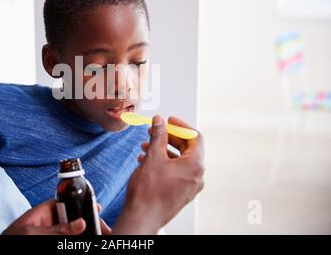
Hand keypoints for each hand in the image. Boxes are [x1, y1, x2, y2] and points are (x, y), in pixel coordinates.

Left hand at [2, 199, 110, 234]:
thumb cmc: (9, 239)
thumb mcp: (33, 232)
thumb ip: (57, 229)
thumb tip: (81, 224)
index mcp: (43, 212)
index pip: (67, 203)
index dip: (83, 204)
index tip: (97, 209)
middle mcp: (49, 223)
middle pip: (75, 220)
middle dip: (89, 222)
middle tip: (104, 229)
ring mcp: (50, 233)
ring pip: (73, 231)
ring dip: (86, 232)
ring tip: (101, 233)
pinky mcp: (52, 240)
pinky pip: (67, 239)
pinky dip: (76, 238)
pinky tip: (86, 237)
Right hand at [113, 115, 204, 233]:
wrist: (142, 217)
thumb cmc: (148, 193)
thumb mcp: (153, 156)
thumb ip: (158, 135)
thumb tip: (159, 122)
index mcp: (195, 166)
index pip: (195, 137)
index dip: (181, 126)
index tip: (169, 121)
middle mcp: (196, 177)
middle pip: (188, 148)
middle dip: (170, 138)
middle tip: (156, 131)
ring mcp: (189, 186)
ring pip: (180, 161)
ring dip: (164, 150)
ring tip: (147, 146)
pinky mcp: (180, 193)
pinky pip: (176, 172)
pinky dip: (164, 163)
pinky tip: (147, 160)